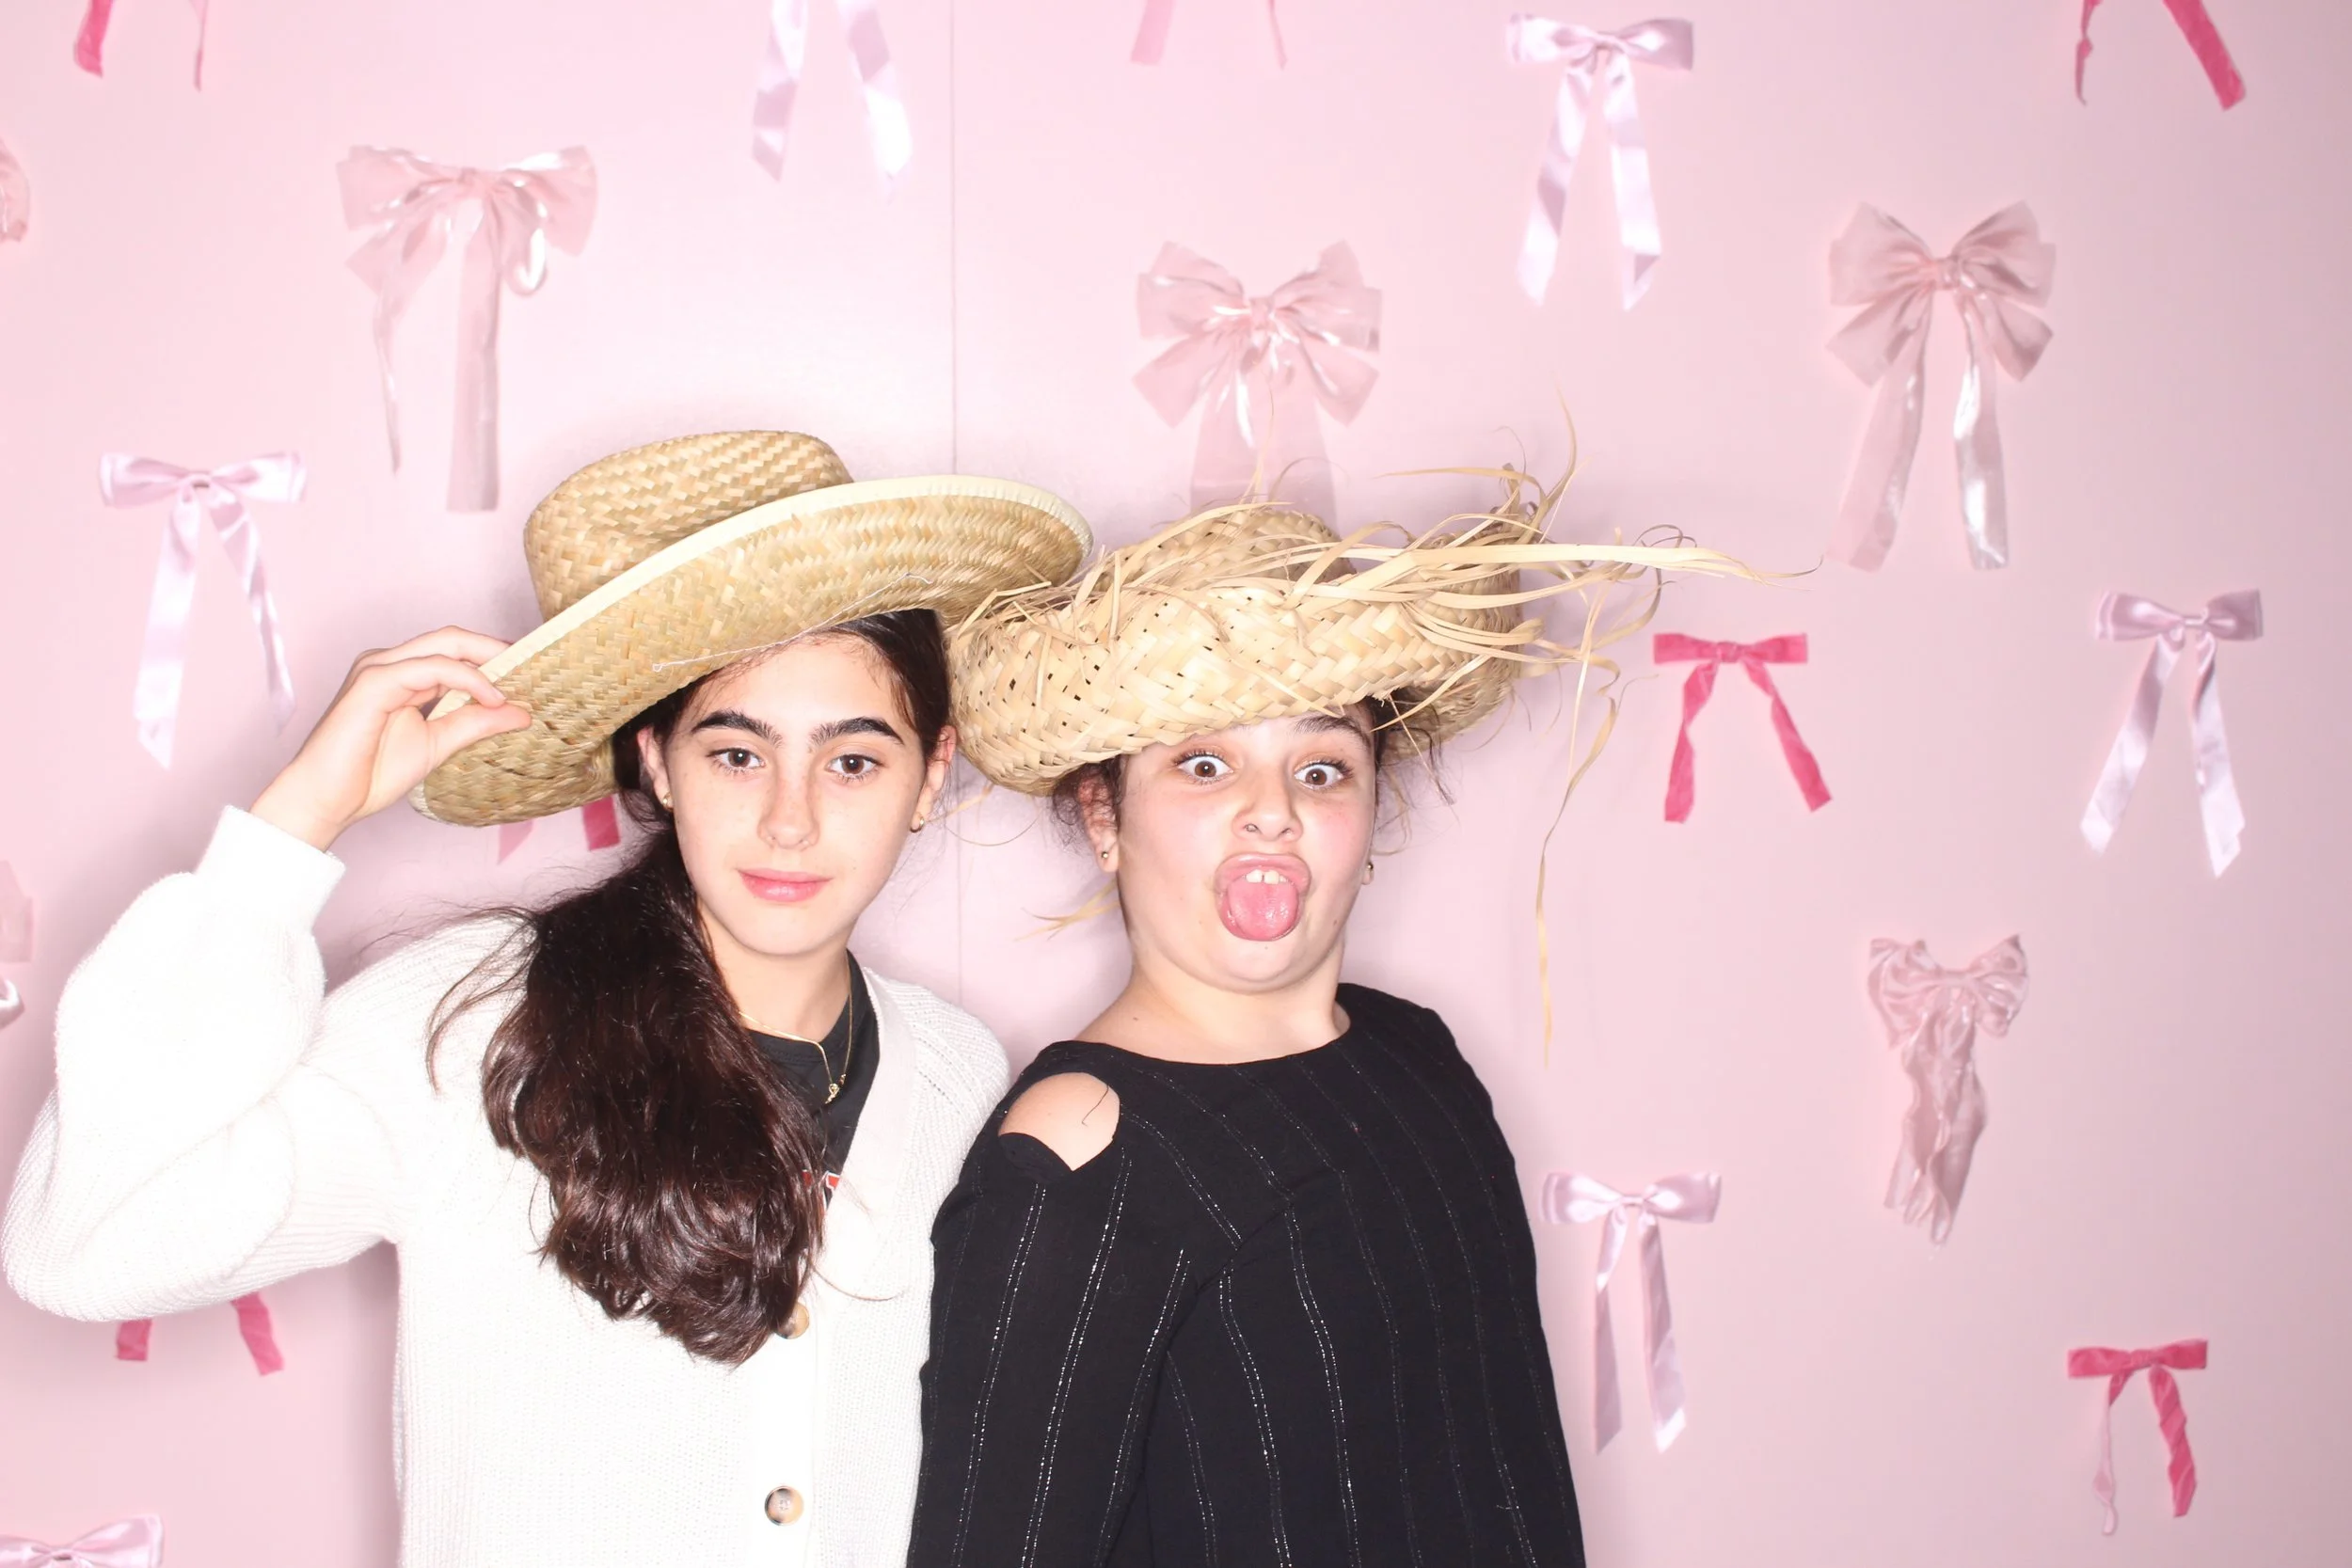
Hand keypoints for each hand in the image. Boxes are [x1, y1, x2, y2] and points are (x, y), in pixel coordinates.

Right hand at [250, 628, 531, 849]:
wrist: (326, 800)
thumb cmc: (369, 774)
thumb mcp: (439, 744)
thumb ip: (476, 723)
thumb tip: (523, 713)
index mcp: (402, 675)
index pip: (455, 651)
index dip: (494, 656)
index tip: (534, 672)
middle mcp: (390, 663)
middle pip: (453, 638)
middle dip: (498, 648)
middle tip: (538, 667)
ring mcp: (379, 668)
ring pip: (445, 645)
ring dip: (488, 661)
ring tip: (520, 685)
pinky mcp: (374, 682)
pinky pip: (431, 668)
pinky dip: (468, 679)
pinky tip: (492, 697)